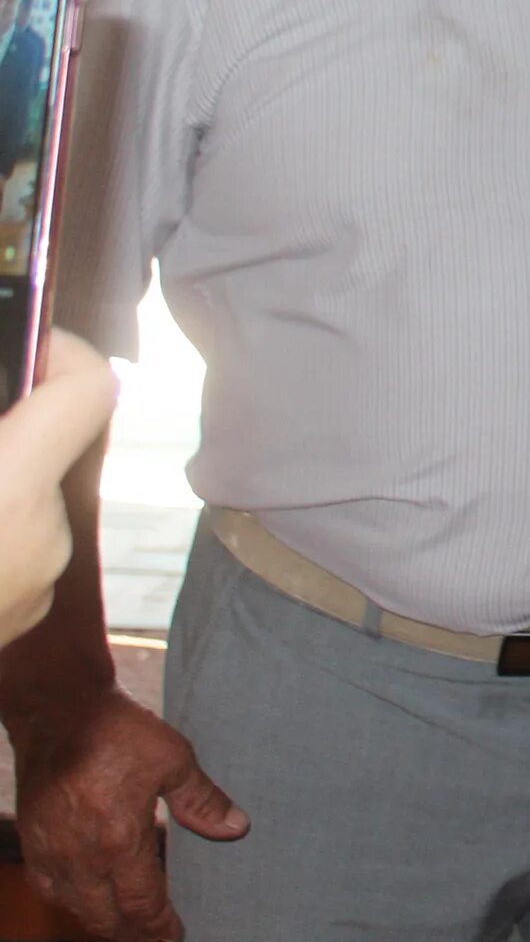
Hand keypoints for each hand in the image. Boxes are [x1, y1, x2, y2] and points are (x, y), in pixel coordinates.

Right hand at [0, 334, 117, 642]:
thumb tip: (8, 394)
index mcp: (10, 491)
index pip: (91, 388)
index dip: (61, 349)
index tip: (20, 340)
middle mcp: (42, 537)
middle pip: (45, 446)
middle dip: (1, 425)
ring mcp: (36, 586)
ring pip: (21, 497)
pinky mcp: (19, 618)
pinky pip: (11, 545)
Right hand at [9, 683, 247, 941]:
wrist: (59, 711)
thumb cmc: (117, 732)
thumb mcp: (173, 760)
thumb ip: (202, 801)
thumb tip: (235, 829)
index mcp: (118, 842)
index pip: (142, 905)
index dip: (160, 927)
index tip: (176, 935)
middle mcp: (80, 858)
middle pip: (106, 918)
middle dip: (133, 934)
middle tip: (155, 936)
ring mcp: (51, 853)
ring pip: (76, 908)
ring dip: (102, 920)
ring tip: (128, 922)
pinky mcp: (33, 842)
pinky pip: (50, 889)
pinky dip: (72, 901)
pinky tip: (88, 897)